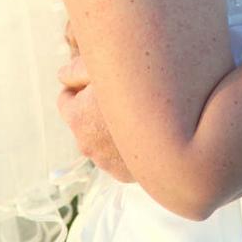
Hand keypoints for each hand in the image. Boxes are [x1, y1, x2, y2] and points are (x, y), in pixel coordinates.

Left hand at [57, 53, 134, 183]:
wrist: (179, 130)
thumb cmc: (141, 88)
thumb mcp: (105, 66)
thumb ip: (77, 70)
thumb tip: (61, 76)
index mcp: (79, 118)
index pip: (65, 99)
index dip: (80, 86)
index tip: (98, 81)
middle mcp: (88, 145)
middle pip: (83, 120)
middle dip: (95, 108)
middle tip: (121, 94)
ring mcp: (107, 163)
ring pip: (100, 138)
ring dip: (110, 128)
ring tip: (136, 111)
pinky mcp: (125, 175)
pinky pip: (118, 155)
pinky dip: (125, 145)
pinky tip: (144, 130)